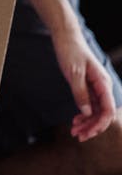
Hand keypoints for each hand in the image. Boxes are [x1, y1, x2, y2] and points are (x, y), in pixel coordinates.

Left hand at [52, 27, 116, 141]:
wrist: (66, 38)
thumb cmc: (71, 52)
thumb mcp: (73, 73)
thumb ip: (80, 93)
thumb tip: (86, 113)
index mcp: (103, 84)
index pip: (108, 110)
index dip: (99, 125)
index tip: (87, 133)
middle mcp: (102, 87)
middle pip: (102, 114)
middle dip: (92, 127)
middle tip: (77, 136)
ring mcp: (96, 88)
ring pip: (96, 111)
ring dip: (87, 123)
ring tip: (74, 131)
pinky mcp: (88, 86)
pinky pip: (90, 105)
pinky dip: (84, 114)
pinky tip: (76, 120)